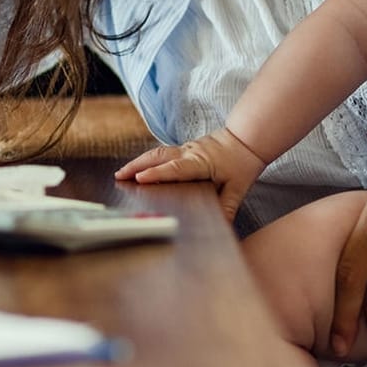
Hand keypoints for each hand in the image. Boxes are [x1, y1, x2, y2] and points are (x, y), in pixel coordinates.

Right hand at [114, 129, 264, 221]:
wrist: (247, 139)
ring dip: (139, 162)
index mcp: (201, 162)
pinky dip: (148, 160)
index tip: (140, 178)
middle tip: (119, 176)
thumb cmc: (242, 162)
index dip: (157, 174)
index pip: (176, 168)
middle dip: (137, 166)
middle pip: (158, 156)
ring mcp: (186, 148)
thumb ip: (228, 207)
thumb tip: (222, 227)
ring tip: (122, 173)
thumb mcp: (239, 188)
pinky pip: (162, 153)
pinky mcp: (185, 149)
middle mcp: (189, 153)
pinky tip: (139, 168)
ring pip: (157, 153)